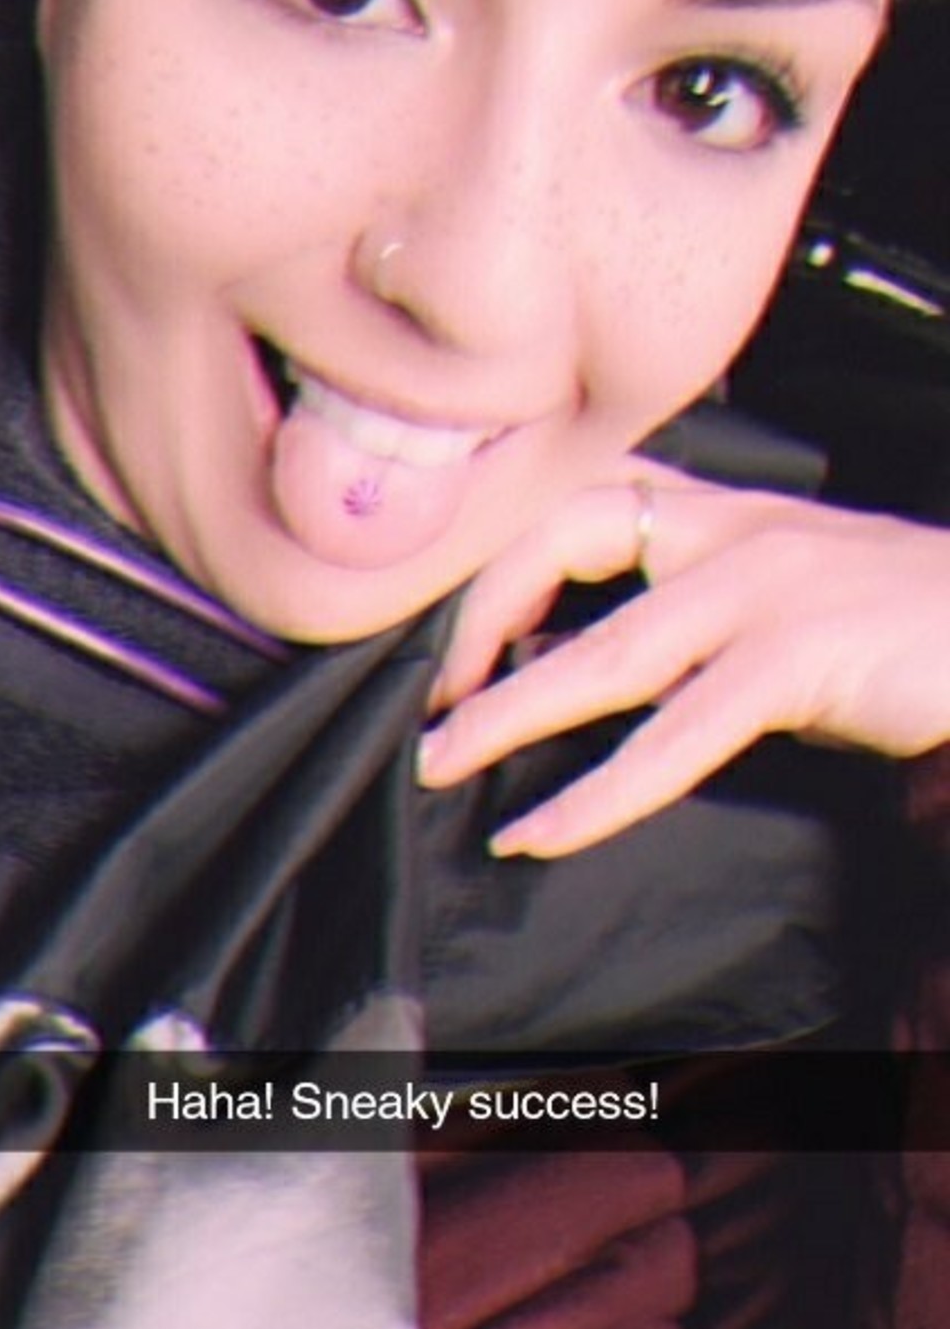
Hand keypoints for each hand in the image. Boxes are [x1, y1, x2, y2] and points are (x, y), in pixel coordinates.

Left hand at [417, 474, 949, 855]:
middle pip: (567, 542)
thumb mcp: (792, 595)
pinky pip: (673, 736)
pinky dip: (599, 793)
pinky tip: (546, 828)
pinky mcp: (797, 657)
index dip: (504, 562)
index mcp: (729, 508)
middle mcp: (735, 529)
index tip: (457, 633)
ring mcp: (765, 588)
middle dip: (477, 620)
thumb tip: (605, 673)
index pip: (583, 500)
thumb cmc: (916, 627)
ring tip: (442, 762)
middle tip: (427, 697)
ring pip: (604, 651)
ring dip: (507, 714)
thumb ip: (701, 617)